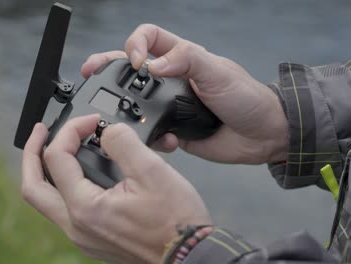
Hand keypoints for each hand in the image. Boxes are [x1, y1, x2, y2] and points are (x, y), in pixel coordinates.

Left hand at [21, 114, 210, 262]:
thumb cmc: (176, 222)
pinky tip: (82, 172)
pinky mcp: (93, 238)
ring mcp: (83, 235)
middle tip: (41, 132)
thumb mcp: (152, 172)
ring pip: (47, 201)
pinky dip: (64, 185)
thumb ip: (123, 142)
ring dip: (46, 171)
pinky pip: (65, 210)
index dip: (71, 129)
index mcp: (85, 208)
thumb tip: (107, 131)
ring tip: (58, 149)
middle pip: (33, 188)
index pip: (57, 158)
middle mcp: (76, 226)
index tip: (92, 121)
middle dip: (32, 154)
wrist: (190, 257)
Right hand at [81, 24, 288, 163]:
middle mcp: (171, 79)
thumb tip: (153, 65)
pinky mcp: (172, 129)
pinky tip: (164, 140)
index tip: (135, 61)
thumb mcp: (218, 72)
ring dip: (125, 106)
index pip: (149, 37)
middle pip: (130, 68)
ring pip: (135, 101)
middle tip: (91, 71)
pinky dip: (151, 136)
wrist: (262, 135)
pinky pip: (150, 131)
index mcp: (181, 58)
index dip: (135, 43)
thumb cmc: (247, 97)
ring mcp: (169, 105)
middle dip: (108, 67)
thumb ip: (187, 61)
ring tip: (117, 112)